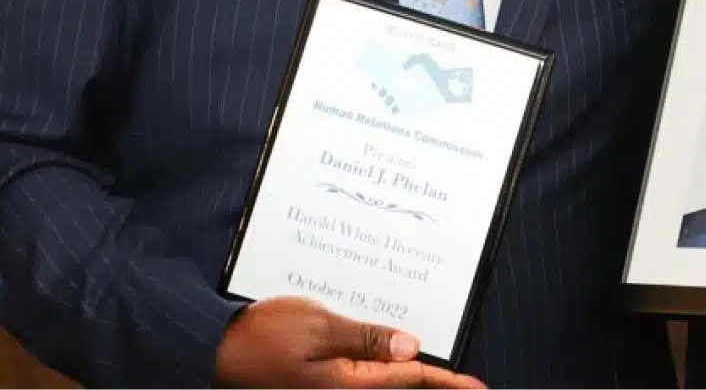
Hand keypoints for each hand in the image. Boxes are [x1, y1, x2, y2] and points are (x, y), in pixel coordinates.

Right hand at [214, 296, 484, 387]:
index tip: (477, 389)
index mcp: (350, 386)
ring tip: (442, 376)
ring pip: (386, 386)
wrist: (220, 349)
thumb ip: (366, 339)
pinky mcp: (324, 383)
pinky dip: (387, 371)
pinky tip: (398, 362)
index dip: (448, 383)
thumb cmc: (264, 336)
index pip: (413, 380)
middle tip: (470, 385)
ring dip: (412, 378)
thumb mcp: (319, 328)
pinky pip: (366, 380)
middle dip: (435, 385)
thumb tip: (411, 348)